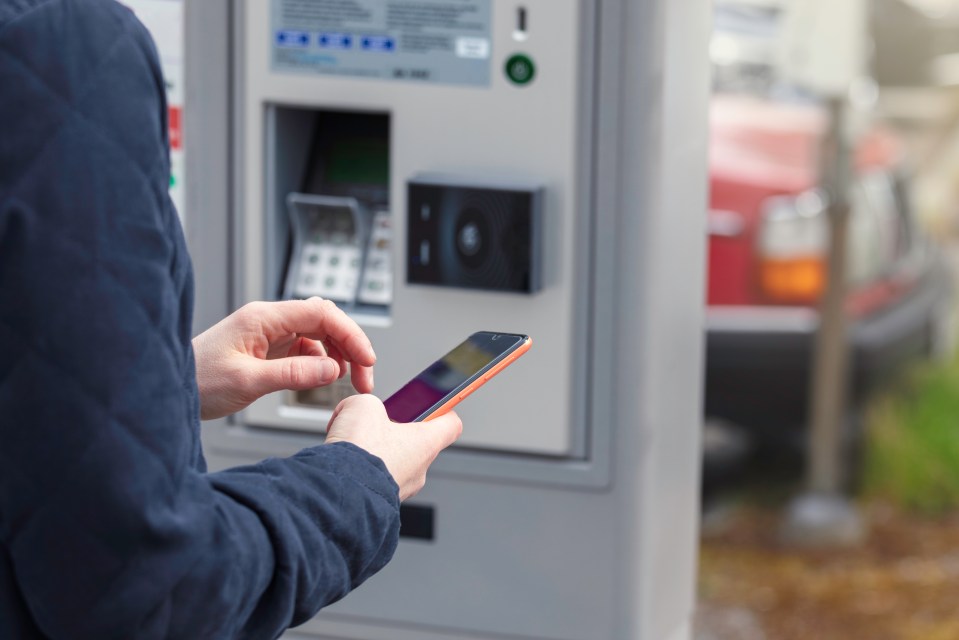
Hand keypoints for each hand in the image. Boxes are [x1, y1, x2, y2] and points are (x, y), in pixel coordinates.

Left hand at [192, 298, 375, 419]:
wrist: (166, 390)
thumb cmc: (196, 381)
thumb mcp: (246, 382)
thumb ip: (292, 374)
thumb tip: (333, 370)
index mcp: (263, 317)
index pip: (321, 313)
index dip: (350, 333)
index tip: (366, 359)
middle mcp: (269, 320)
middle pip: (326, 320)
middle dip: (351, 344)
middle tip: (365, 377)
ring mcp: (269, 334)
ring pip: (319, 334)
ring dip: (340, 354)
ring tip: (352, 380)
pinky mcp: (268, 350)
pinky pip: (306, 349)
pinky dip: (322, 363)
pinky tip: (324, 379)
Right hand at [325, 395, 462, 500]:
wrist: (338, 490)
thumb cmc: (359, 452)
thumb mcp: (363, 406)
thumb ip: (370, 404)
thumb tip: (362, 411)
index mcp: (426, 443)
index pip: (451, 424)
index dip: (442, 411)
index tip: (434, 405)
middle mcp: (420, 469)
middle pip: (418, 443)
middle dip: (397, 431)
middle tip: (379, 423)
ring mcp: (402, 489)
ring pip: (395, 463)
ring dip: (378, 452)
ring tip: (356, 445)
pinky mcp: (381, 502)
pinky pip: (376, 480)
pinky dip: (364, 471)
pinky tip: (347, 464)